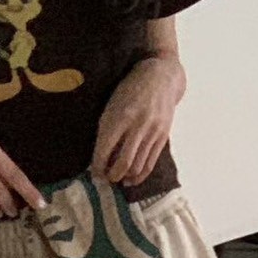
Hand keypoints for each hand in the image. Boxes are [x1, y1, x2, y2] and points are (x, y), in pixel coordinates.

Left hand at [91, 53, 186, 188]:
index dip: (97, 167)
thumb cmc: (130, 90)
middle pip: (123, 163)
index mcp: (120, 116)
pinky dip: (139, 176)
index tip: (94, 174)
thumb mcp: (112, 105)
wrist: (161, 77)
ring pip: (137, 166)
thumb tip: (99, 159)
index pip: (104, 150)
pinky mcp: (163, 136)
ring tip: (117, 179)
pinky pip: (150, 163)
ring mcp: (152, 131)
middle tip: (105, 179)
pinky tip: (131, 179)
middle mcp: (137, 125)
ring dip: (125, 177)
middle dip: (111, 176)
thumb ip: (106, 130)